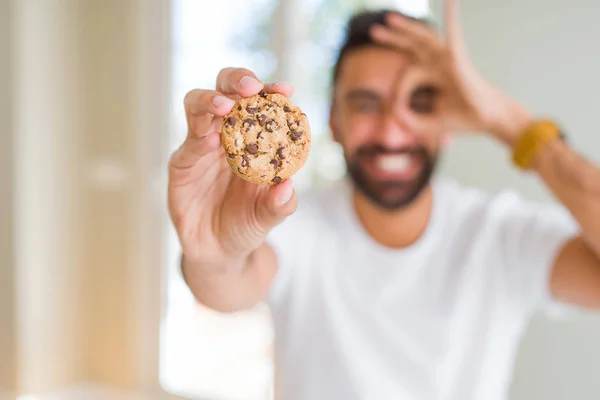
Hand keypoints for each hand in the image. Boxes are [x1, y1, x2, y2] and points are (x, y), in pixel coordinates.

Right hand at [168, 68, 297, 267]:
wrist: (220, 251)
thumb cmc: (248, 224)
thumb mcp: (269, 216)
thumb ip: (281, 203)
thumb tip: (288, 185)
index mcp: (251, 138)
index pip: (259, 105)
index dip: (271, 92)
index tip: (285, 89)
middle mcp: (224, 135)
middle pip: (224, 92)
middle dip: (236, 80)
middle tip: (251, 87)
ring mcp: (200, 147)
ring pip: (197, 108)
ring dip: (210, 100)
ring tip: (226, 106)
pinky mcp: (181, 165)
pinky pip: (188, 146)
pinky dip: (199, 139)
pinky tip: (212, 141)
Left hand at [371, 0, 531, 144]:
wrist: (486, 121)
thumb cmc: (462, 119)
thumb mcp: (426, 124)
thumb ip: (407, 120)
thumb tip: (392, 109)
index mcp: (430, 77)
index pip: (405, 77)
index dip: (399, 92)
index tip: (398, 108)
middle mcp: (437, 64)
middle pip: (411, 46)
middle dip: (392, 38)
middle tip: (374, 31)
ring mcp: (447, 59)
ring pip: (423, 38)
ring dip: (406, 28)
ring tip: (389, 18)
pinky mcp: (458, 59)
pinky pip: (453, 35)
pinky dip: (452, 17)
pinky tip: (451, 0)